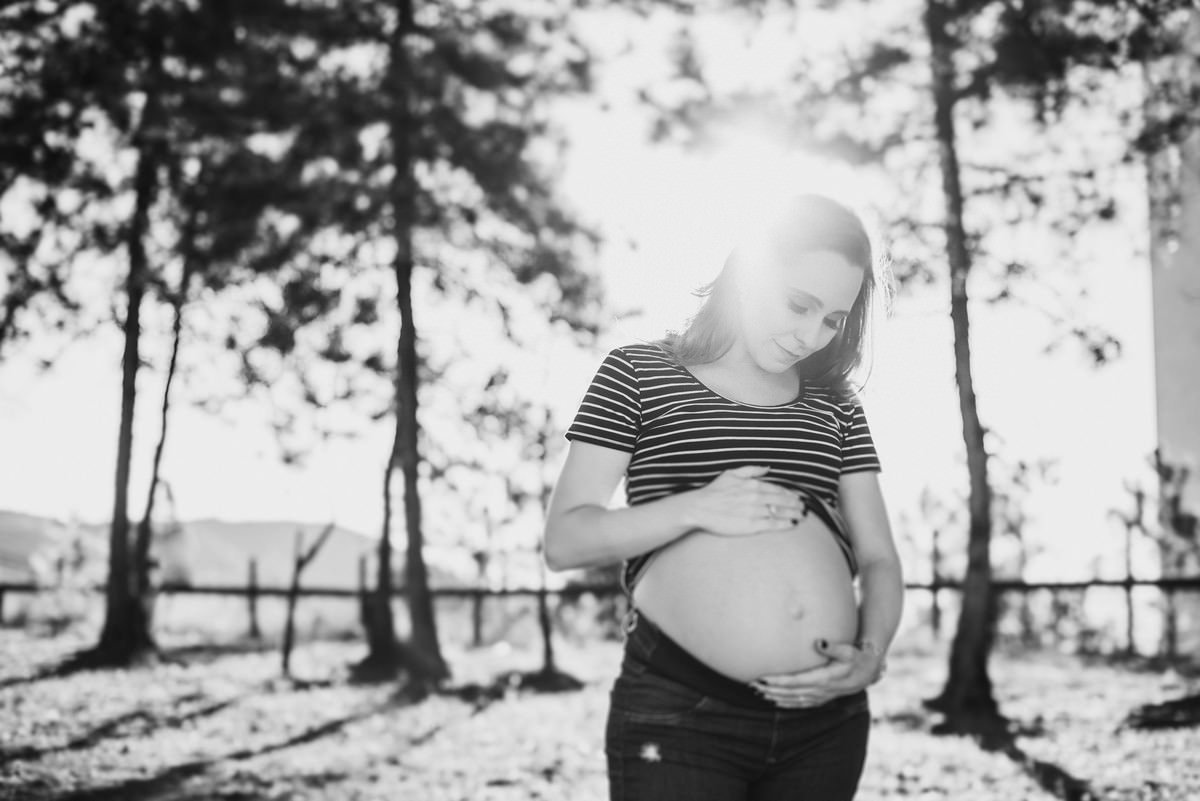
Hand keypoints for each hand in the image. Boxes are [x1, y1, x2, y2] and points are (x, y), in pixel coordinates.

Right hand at [682, 465, 810, 536]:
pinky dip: (785, 524)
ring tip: (801, 516)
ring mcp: (755, 511)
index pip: (778, 488)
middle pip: (783, 500)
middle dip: (796, 504)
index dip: (790, 493)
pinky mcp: (751, 525)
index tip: (798, 497)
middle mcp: (756, 497)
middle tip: (804, 507)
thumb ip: (752, 470)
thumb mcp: (731, 474)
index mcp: (753, 484)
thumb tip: (768, 468)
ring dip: (794, 514)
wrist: (699, 508)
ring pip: (781, 512)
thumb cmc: (714, 491)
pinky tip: (792, 524)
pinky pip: (773, 524)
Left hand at [747, 638, 886, 707]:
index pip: (796, 681)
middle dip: (771, 689)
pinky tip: (775, 700)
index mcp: (825, 678)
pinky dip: (786, 703)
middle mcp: (822, 690)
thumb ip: (832, 647)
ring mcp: (822, 696)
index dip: (778, 681)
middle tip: (753, 684)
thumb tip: (818, 641)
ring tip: (758, 692)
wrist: (870, 670)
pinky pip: (801, 703)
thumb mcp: (848, 650)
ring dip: (775, 696)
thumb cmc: (857, 656)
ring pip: (794, 699)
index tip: (762, 677)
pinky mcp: (823, 698)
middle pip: (791, 692)